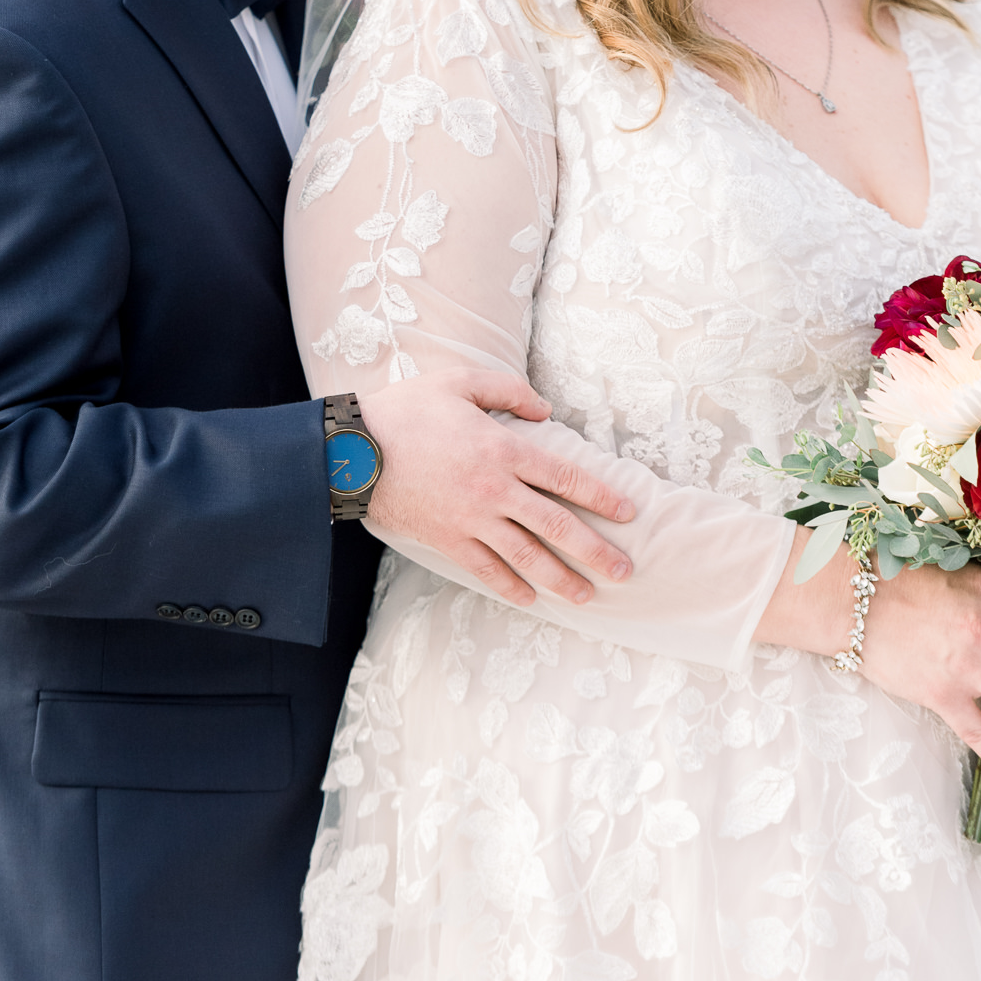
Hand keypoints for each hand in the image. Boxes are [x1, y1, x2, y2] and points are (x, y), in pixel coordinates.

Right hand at [357, 368, 634, 608]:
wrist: (353, 451)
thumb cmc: (407, 409)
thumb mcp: (459, 381)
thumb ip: (508, 390)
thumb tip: (545, 410)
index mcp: (502, 450)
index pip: (564, 478)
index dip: (600, 496)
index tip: (627, 512)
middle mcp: (494, 491)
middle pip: (556, 526)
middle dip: (595, 551)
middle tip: (626, 570)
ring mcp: (471, 521)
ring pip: (527, 558)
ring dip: (562, 579)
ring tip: (588, 595)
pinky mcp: (448, 541)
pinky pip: (486, 570)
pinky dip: (511, 587)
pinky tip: (532, 599)